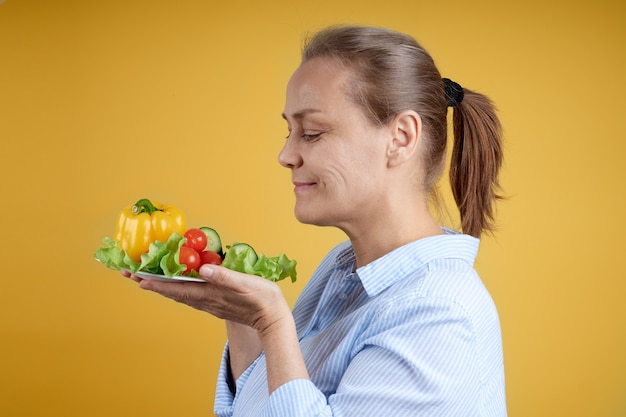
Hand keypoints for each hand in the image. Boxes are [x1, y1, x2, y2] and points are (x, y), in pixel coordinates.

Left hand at [131, 265, 289, 333]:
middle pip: (172, 292)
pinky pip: (190, 295)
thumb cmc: (262, 299)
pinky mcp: (216, 303)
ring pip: (179, 294)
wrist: (274, 319)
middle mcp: (205, 301)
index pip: (177, 288)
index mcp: (209, 294)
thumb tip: (204, 268)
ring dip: (161, 286)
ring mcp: (210, 303)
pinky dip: (176, 288)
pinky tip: (176, 284)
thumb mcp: (245, 284)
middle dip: (151, 282)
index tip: (137, 276)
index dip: (156, 282)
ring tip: (145, 278)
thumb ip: (224, 276)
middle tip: (130, 273)